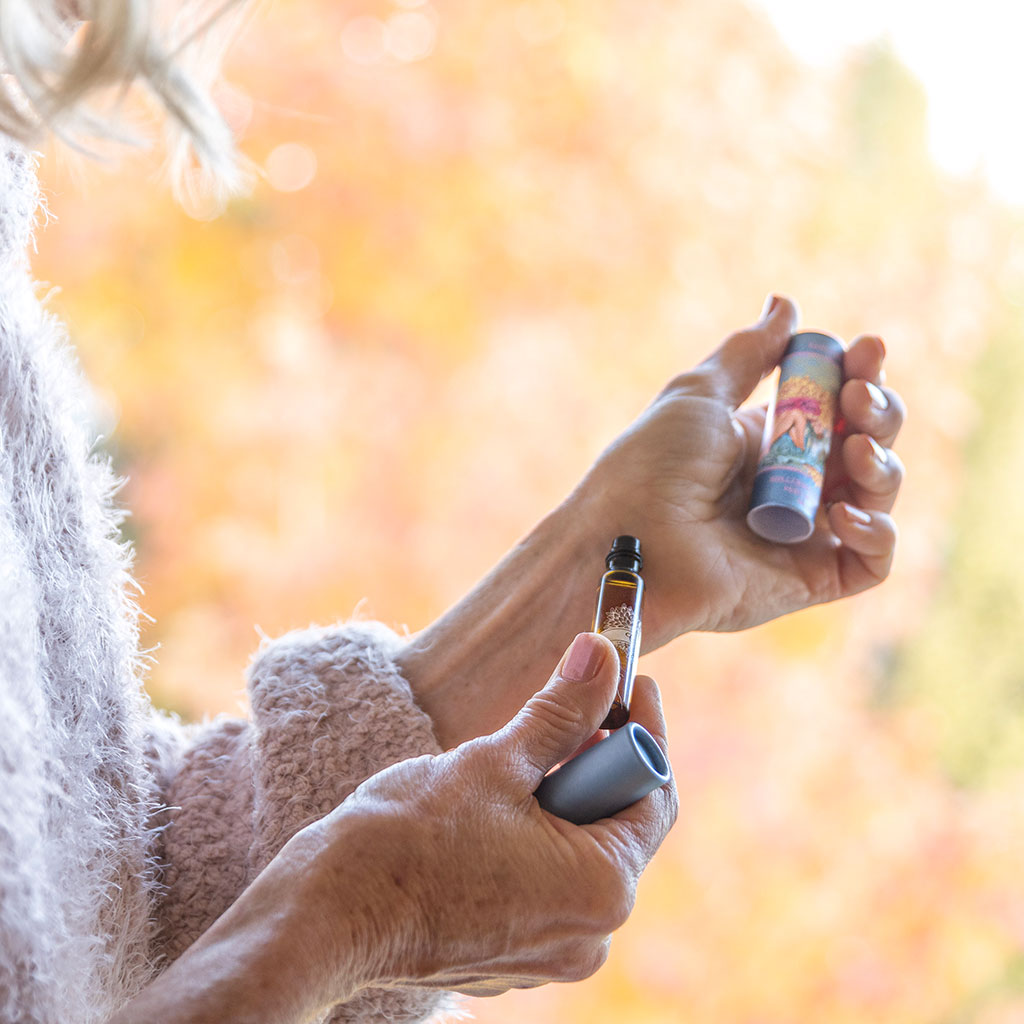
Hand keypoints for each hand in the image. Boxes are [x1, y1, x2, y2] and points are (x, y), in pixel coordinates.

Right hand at [308, 631, 676, 997]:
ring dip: (560, 799)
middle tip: (566, 715)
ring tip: (516, 764)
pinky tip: (494, 811)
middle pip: (616, 824)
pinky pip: (546, 881)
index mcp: (600, 888)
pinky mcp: (513, 954)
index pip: (652, 794)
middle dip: (594, 763)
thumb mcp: (497, 763)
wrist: (330, 913)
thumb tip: (603, 657)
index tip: (631, 684)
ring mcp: (549, 951)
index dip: (644, 730)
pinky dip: (535, 839)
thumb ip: (561, 712)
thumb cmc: (410, 838)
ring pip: (578, 851)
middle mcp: (589, 934)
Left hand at [574, 295, 904, 642]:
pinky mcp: (810, 579)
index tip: (866, 347)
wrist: (626, 539)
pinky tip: (843, 513)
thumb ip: (749, 353)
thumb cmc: (649, 467)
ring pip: (877, 496)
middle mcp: (792, 486)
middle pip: (867, 444)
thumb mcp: (701, 395)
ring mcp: (803, 534)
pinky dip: (876, 532)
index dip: (860, 374)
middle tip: (858, 396)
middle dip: (878, 411)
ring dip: (883, 465)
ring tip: (856, 448)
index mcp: (767, 442)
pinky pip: (872, 561)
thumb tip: (785, 305)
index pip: (836, 405)